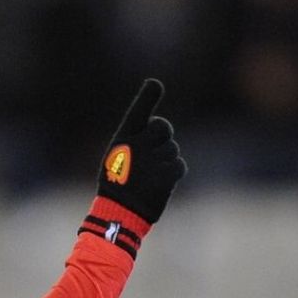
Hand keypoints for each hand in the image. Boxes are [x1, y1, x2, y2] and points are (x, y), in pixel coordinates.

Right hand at [97, 79, 186, 222]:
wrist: (119, 212)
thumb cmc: (117, 183)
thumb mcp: (117, 157)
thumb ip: (137, 138)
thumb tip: (161, 124)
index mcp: (123, 138)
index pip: (138, 112)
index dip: (148, 96)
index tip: (154, 85)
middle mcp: (137, 145)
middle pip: (163, 127)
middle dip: (162, 137)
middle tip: (151, 154)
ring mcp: (151, 160)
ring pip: (172, 149)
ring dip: (166, 160)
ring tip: (149, 175)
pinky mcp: (165, 175)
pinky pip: (179, 165)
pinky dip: (173, 174)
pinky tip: (160, 182)